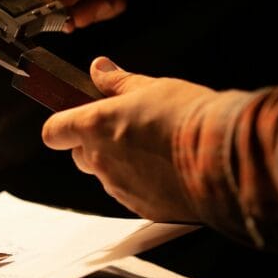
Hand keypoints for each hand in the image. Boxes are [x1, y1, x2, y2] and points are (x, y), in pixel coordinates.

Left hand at [42, 57, 213, 221]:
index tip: (74, 119)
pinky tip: (167, 168)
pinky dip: (141, 183)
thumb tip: (99, 69)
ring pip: (105, 175)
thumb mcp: (152, 87)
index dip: (61, 126)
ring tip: (154, 148)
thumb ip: (117, 82)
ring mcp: (119, 187)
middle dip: (94, 144)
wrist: (223, 157)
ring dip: (119, 163)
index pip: (54, 131)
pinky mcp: (141, 208)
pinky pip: (130, 193)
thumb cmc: (188, 117)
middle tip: (126, 129)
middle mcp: (100, 160)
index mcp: (95, 126)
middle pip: (79, 155)